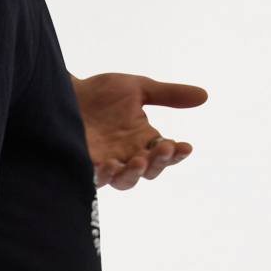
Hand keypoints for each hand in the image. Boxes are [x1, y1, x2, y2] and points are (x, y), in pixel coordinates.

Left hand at [71, 73, 208, 190]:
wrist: (65, 91)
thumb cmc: (101, 93)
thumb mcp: (139, 88)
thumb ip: (168, 95)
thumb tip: (204, 96)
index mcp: (144, 140)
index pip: (165, 154)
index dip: (176, 154)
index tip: (185, 146)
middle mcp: (128, 156)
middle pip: (149, 171)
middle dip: (158, 163)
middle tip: (162, 149)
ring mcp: (107, 163)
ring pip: (125, 181)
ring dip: (134, 173)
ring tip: (138, 161)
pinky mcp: (86, 165)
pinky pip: (97, 178)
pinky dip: (105, 174)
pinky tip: (109, 164)